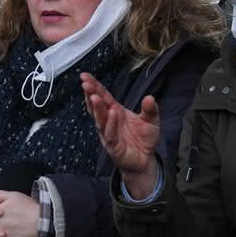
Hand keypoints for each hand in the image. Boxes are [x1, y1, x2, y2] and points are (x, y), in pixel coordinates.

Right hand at [81, 72, 159, 198]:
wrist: (145, 160)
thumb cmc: (143, 139)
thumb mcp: (151, 121)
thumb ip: (150, 109)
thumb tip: (150, 97)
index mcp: (115, 111)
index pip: (103, 96)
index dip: (94, 86)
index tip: (84, 76)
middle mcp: (108, 121)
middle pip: (97, 106)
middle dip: (91, 94)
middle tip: (85, 84)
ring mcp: (108, 133)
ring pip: (100, 119)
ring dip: (97, 108)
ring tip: (95, 96)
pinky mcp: (113, 146)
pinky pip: (110, 134)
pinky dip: (110, 124)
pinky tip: (111, 114)